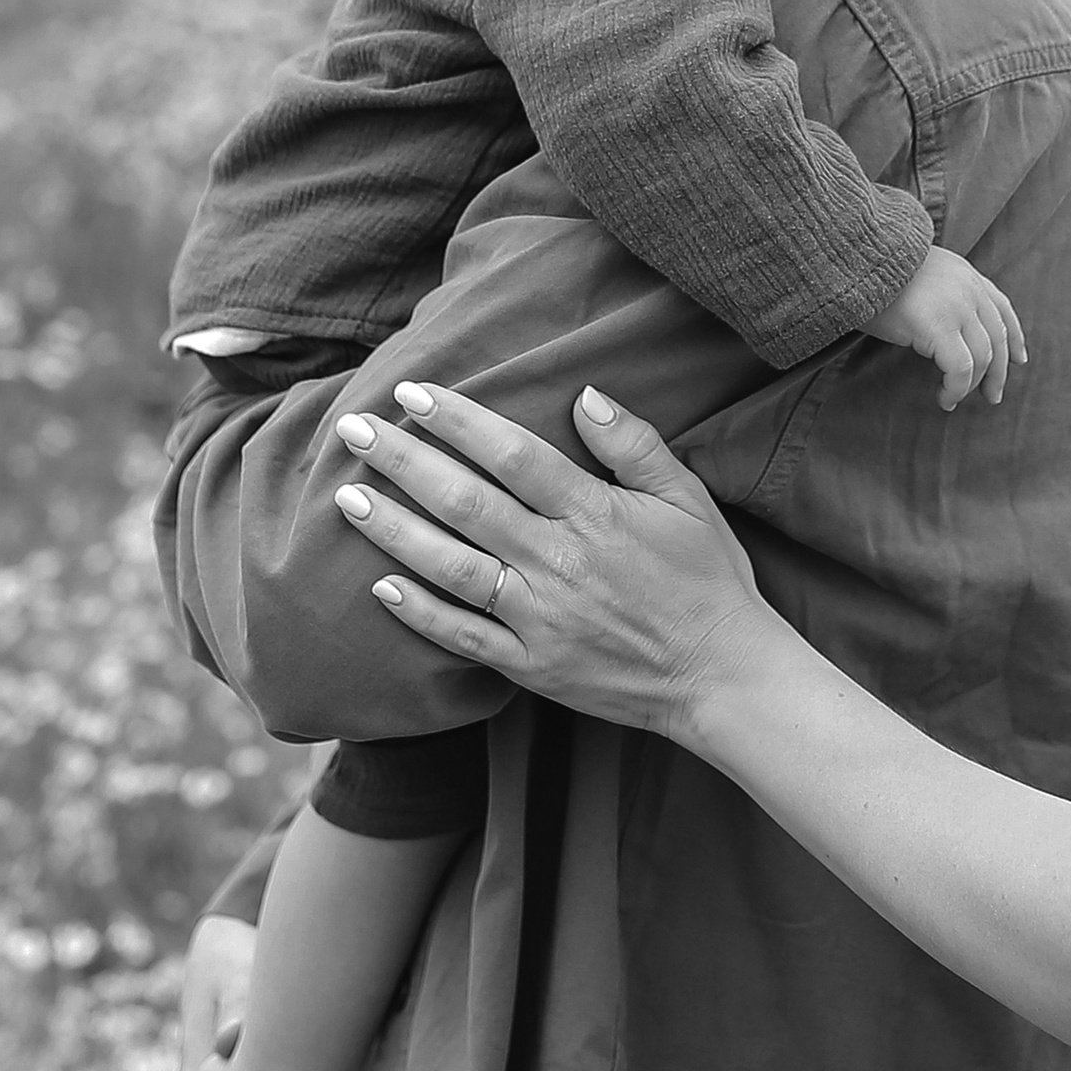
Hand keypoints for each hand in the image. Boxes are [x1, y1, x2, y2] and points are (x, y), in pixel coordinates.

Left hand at [328, 380, 770, 742]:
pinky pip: (463, 638)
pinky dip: (419, 613)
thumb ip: (635, 444)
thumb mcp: (688, 498)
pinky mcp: (532, 666)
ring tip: (347, 497)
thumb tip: (585, 394)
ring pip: (451, 568)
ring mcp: (539, 619)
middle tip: (353, 428)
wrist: (723, 677)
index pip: (512, 454)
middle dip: (403, 461)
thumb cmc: (708, 580)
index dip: (458, 420)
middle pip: (465, 503)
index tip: (412, 392)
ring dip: (394, 530)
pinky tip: (380, 586)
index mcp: (594, 514)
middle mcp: (558, 563)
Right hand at [874, 244, 1025, 409]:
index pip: (1002, 308)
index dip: (1015, 337)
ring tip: (954, 399)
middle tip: (992, 396)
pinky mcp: (940, 327)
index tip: (1019, 360)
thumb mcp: (916, 272)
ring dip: (973, 385)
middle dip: (999, 372)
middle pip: (998, 338)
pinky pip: (961, 369)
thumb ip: (938, 291)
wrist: (854, 260)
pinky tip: (944, 398)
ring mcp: (958, 307)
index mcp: (965, 274)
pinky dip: (956, 389)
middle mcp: (969, 288)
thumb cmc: (873, 272)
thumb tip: (942, 325)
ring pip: (984, 357)